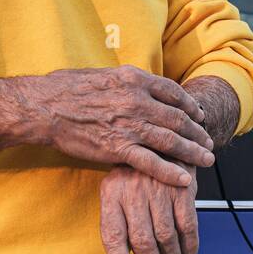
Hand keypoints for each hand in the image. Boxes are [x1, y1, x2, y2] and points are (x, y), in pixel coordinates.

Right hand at [37, 66, 213, 186]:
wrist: (44, 107)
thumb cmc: (67, 88)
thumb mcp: (104, 74)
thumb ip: (127, 81)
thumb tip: (140, 85)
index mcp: (134, 79)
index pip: (173, 93)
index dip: (190, 106)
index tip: (198, 115)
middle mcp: (137, 101)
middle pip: (178, 118)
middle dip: (197, 131)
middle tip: (208, 141)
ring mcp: (129, 125)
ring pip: (171, 141)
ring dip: (192, 151)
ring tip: (206, 159)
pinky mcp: (117, 148)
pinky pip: (151, 163)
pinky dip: (170, 172)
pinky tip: (184, 180)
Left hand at [99, 161, 197, 253]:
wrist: (159, 138)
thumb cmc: (133, 174)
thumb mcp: (115, 190)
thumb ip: (116, 222)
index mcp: (111, 192)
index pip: (113, 234)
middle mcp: (133, 190)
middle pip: (143, 240)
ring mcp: (159, 187)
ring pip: (166, 235)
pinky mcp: (182, 186)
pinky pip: (188, 224)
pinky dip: (190, 245)